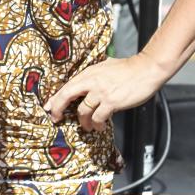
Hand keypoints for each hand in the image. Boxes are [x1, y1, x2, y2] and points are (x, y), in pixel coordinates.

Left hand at [44, 54, 167, 131]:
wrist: (146, 69)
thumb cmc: (128, 68)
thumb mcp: (105, 66)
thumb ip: (94, 75)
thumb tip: (87, 82)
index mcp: (88, 73)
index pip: (66, 86)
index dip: (55, 98)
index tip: (48, 107)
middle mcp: (91, 81)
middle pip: (67, 95)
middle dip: (58, 109)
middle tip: (56, 119)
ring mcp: (101, 92)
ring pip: (83, 111)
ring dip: (84, 122)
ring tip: (88, 127)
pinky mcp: (111, 101)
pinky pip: (98, 117)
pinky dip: (98, 124)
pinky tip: (101, 126)